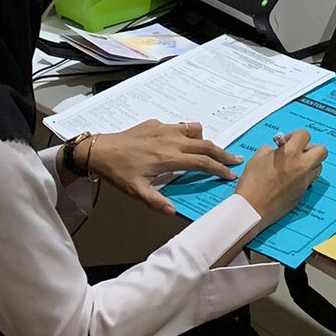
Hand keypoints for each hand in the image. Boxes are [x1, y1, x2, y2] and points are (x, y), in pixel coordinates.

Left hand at [84, 120, 240, 214]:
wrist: (101, 150)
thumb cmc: (119, 172)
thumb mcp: (136, 191)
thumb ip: (156, 202)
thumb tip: (173, 212)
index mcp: (169, 158)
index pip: (202, 162)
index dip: (219, 168)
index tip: (230, 174)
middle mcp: (171, 140)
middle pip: (205, 144)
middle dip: (222, 152)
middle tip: (235, 159)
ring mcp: (165, 129)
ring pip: (195, 130)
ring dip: (205, 140)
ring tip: (207, 151)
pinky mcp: (157, 123)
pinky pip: (180, 125)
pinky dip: (188, 133)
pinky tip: (181, 143)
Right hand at [235, 131, 327, 228]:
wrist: (251, 209)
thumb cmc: (251, 183)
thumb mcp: (257, 158)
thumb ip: (271, 149)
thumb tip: (277, 149)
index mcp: (290, 153)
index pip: (305, 135)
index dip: (296, 136)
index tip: (287, 141)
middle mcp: (302, 166)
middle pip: (322, 150)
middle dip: (311, 148)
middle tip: (298, 152)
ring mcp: (304, 181)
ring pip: (318, 167)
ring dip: (309, 164)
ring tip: (294, 167)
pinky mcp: (302, 194)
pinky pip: (309, 181)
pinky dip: (303, 178)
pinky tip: (289, 181)